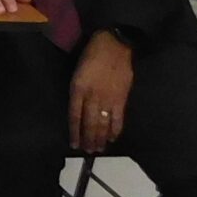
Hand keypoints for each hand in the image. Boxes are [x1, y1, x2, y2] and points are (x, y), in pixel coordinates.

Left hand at [68, 31, 134, 153]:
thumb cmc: (91, 56)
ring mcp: (107, 98)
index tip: (74, 144)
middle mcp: (91, 96)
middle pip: (89, 123)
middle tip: (87, 151)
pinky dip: (115, 130)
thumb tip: (78, 109)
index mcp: (77, 88)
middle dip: (88, 139)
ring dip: (100, 138)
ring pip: (103, 123)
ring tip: (98, 149)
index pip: (74, 116)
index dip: (74, 131)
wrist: (114, 45)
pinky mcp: (121, 98)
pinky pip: (118, 118)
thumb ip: (77, 91)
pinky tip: (113, 138)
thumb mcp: (77, 72)